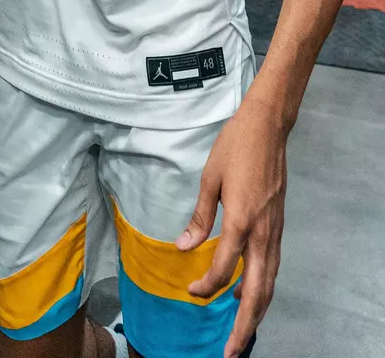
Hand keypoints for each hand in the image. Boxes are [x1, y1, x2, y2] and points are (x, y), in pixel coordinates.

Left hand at [176, 97, 287, 357]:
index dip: (206, 286)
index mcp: (240, 220)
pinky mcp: (279, 225)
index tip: (191, 290)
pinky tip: (250, 294)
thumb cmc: (234, 148)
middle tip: (231, 351)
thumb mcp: (208, 179)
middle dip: (244, 324)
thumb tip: (184, 247)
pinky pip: (273, 266)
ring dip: (256, 311)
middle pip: (257, 291)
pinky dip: (264, 287)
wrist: (266, 127)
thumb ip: (198, 217)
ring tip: (242, 334)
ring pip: (270, 282)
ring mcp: (275, 230)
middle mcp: (262, 232)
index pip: (224, 268)